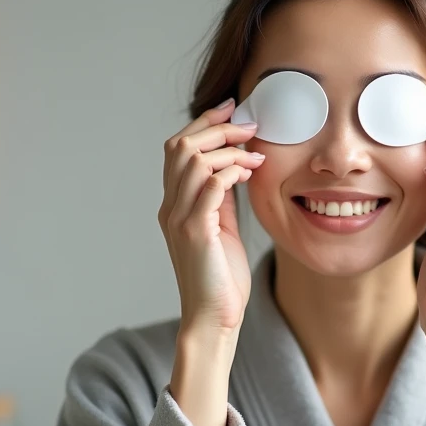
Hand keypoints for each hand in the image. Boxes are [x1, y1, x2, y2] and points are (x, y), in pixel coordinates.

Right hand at [158, 98, 265, 333]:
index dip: (203, 123)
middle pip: (181, 146)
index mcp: (174, 204)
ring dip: (229, 150)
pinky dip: (231, 172)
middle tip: (249, 127)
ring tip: (254, 157)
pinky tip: (249, 174)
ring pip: (194, 161)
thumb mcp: (221, 228)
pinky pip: (210, 186)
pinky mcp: (195, 233)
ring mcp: (180, 219)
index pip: (177, 149)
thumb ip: (221, 198)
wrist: (213, 318)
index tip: (231, 108)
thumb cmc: (220, 277)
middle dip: (217, 128)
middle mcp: (170, 207)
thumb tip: (234, 167)